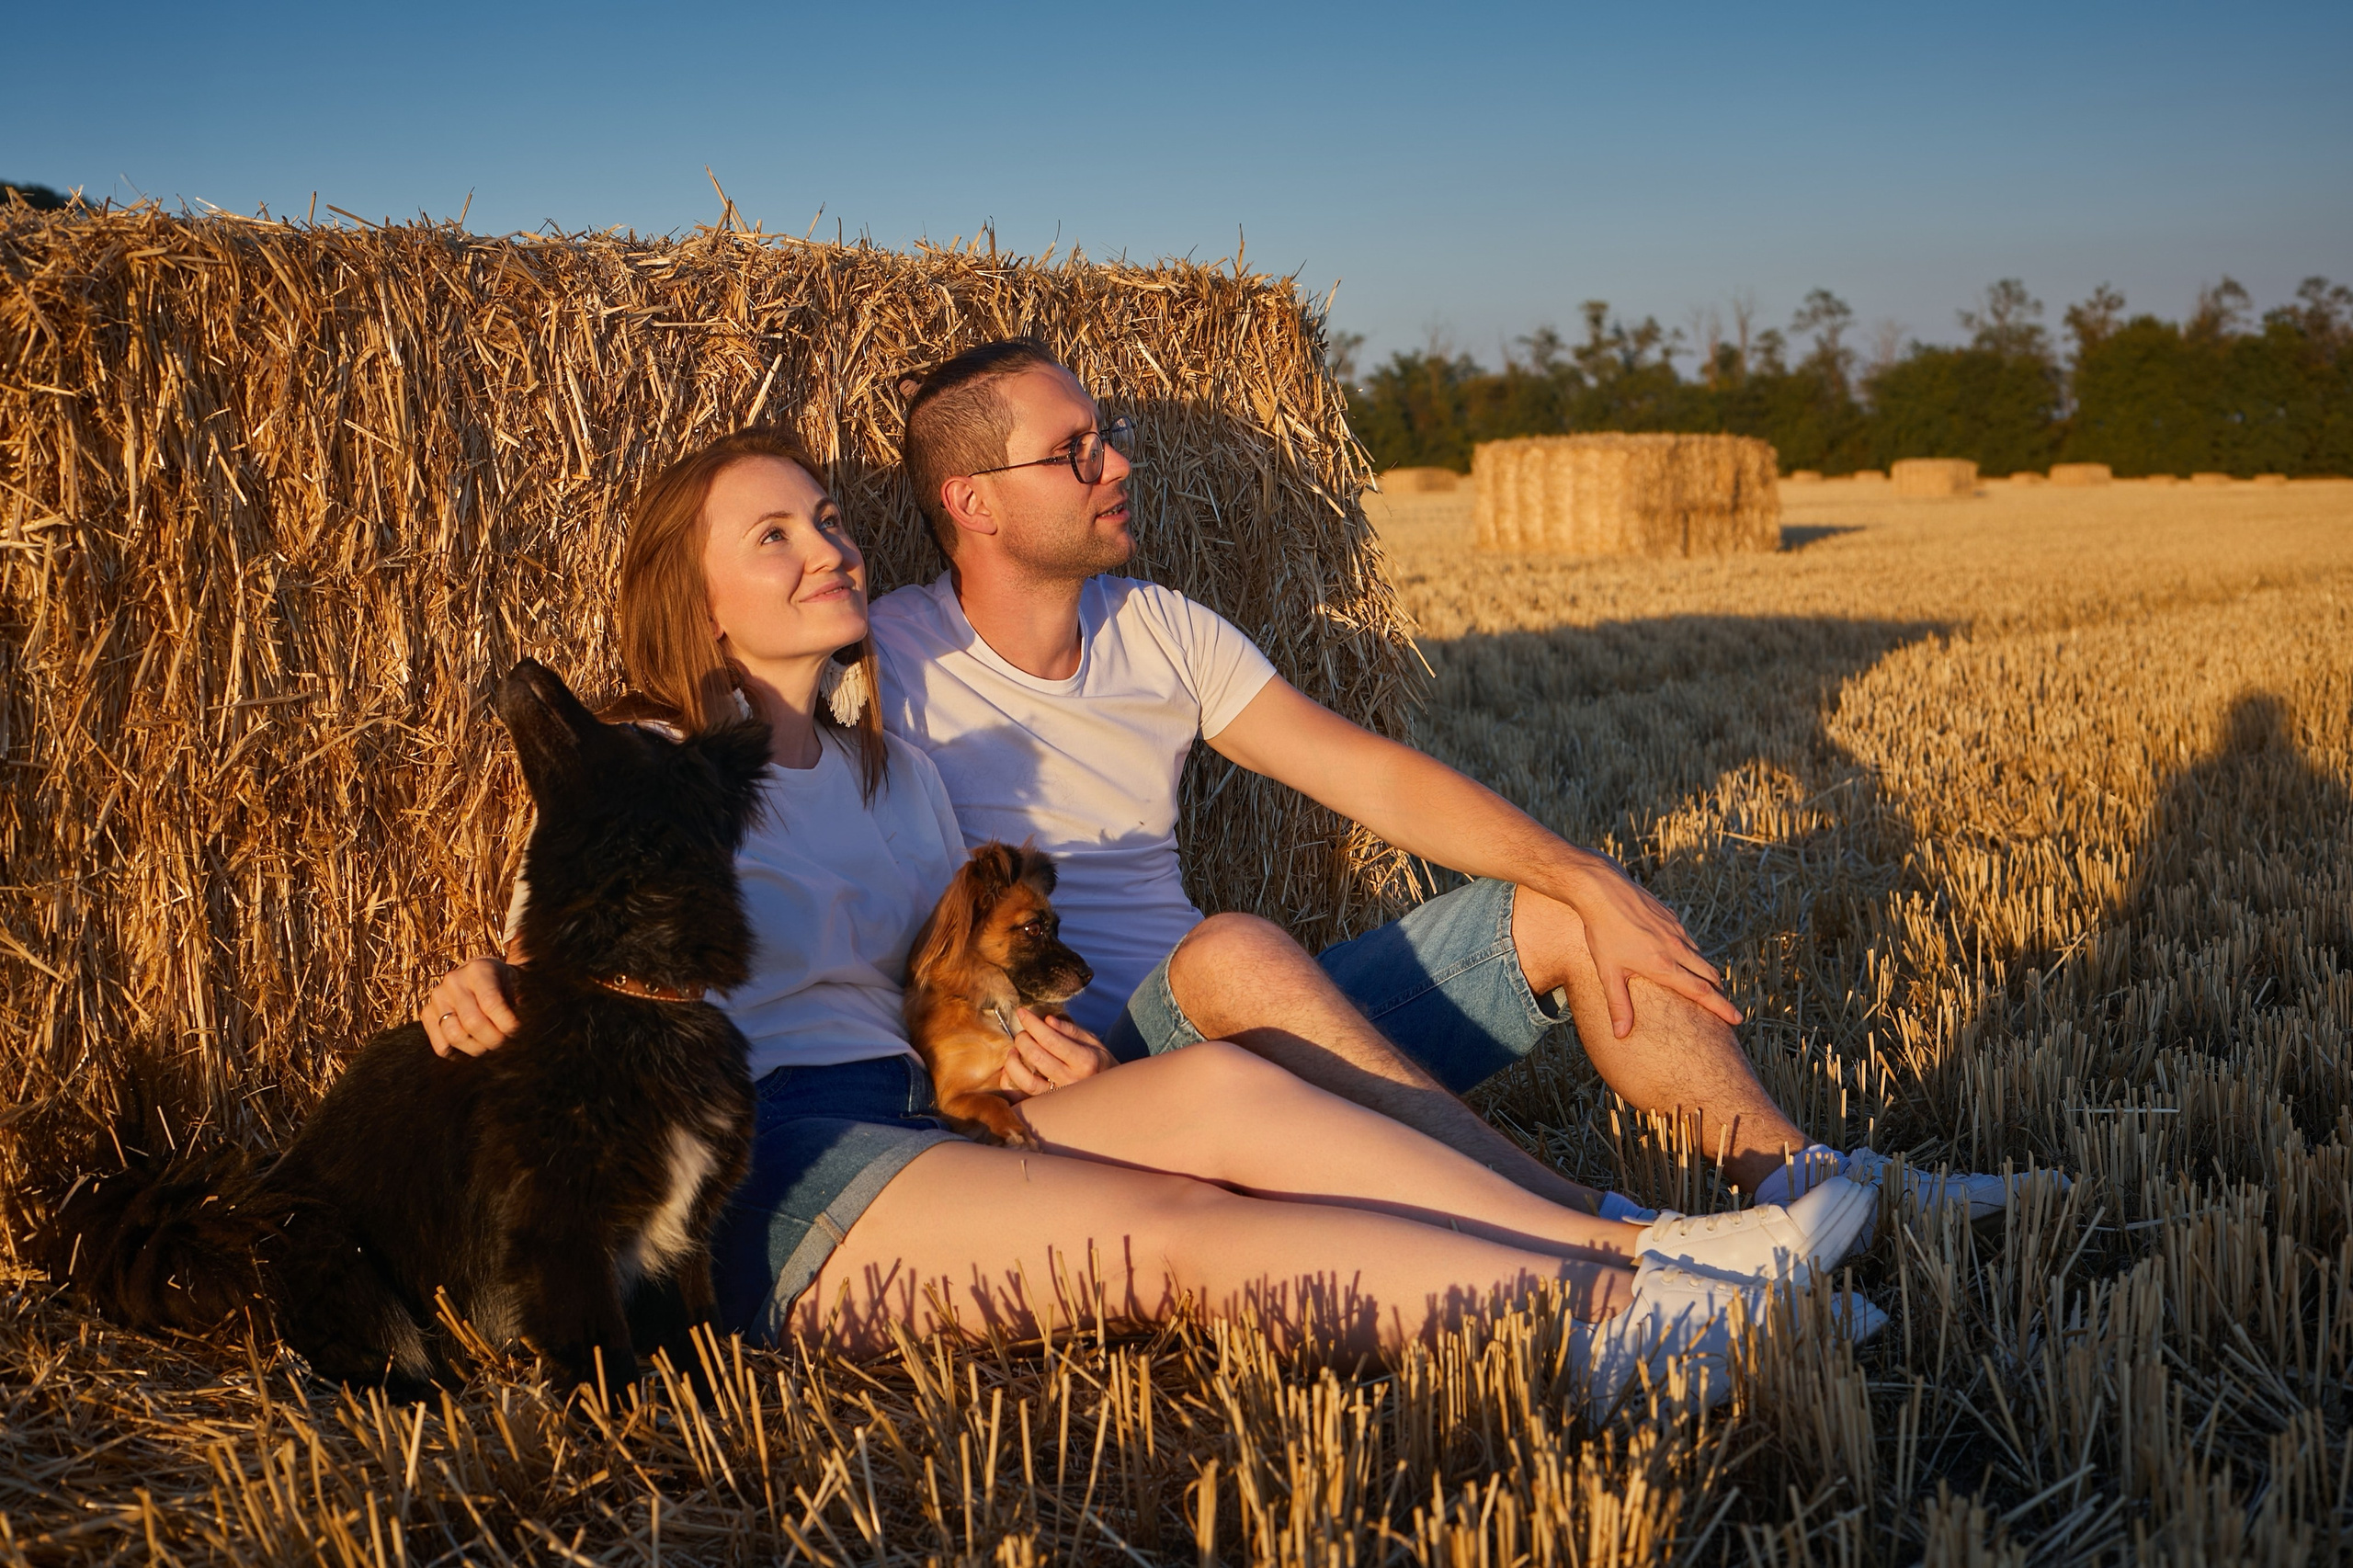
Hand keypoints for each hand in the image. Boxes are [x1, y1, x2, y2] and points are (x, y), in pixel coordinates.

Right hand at [422, 956, 520, 1056]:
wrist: (484, 976)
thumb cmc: (505, 983)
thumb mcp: (518, 985)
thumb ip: (521, 1004)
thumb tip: (525, 1031)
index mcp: (478, 970)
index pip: (491, 1004)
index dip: (507, 1025)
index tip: (518, 1034)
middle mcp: (453, 981)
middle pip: (473, 1023)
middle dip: (494, 1040)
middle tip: (507, 1045)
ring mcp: (437, 998)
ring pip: (455, 1036)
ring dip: (477, 1049)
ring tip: (491, 1046)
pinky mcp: (427, 1014)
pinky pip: (441, 1046)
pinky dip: (458, 1053)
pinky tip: (474, 1046)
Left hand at [996, 1009, 1114, 1098]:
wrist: (1109, 1093)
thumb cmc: (1099, 1062)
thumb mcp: (1092, 1041)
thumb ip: (1070, 1030)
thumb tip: (1046, 1020)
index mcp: (1084, 1060)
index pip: (1051, 1039)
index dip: (1032, 1023)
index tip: (1022, 1012)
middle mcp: (1072, 1080)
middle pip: (1037, 1057)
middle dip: (1022, 1039)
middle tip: (1022, 1033)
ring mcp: (1059, 1097)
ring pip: (1027, 1082)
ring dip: (1013, 1063)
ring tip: (1013, 1051)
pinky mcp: (1049, 1107)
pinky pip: (1022, 1099)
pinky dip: (1009, 1084)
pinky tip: (1008, 1071)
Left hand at [1569, 860, 1742, 1038]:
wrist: (1603, 890)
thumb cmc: (1602, 932)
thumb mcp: (1608, 972)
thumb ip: (1618, 1005)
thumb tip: (1620, 1035)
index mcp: (1664, 966)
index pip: (1701, 992)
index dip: (1721, 1007)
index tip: (1737, 1019)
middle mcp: (1676, 948)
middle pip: (1709, 975)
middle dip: (1719, 993)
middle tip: (1725, 1009)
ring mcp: (1676, 930)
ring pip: (1700, 957)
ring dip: (1706, 973)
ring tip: (1706, 987)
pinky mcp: (1672, 917)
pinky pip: (1689, 940)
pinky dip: (1692, 954)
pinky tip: (1683, 959)